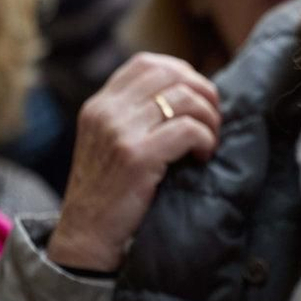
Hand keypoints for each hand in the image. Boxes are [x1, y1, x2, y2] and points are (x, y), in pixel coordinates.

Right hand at [47, 53, 220, 271]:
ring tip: (208, 143)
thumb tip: (192, 92)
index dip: (183, 73)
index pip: (147, 63)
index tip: (198, 100)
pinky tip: (202, 158)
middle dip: (204, 93)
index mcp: (99, 104)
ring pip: (185, 99)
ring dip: (209, 120)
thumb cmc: (110, 192)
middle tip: (213, 121)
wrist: (87, 237)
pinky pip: (188, 130)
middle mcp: (106, 112)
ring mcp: (119, 132)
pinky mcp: (136, 156)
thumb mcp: (112, 142)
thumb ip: (137, 115)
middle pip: (172, 74)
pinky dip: (206, 140)